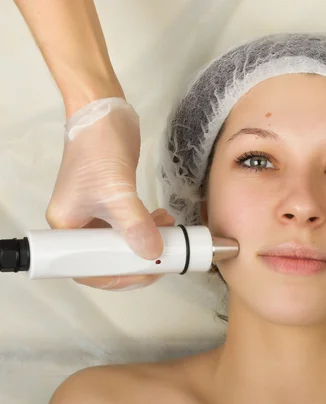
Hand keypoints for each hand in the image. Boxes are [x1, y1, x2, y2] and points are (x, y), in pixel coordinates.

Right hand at [46, 97, 171, 289]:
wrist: (104, 114)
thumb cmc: (98, 150)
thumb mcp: (117, 192)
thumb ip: (135, 225)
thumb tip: (151, 253)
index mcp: (66, 228)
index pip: (87, 268)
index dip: (117, 276)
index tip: (146, 273)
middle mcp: (77, 225)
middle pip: (106, 258)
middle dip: (136, 260)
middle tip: (163, 259)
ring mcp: (94, 214)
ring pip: (121, 242)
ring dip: (147, 241)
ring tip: (170, 231)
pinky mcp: (111, 203)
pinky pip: (129, 226)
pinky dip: (147, 225)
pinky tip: (164, 218)